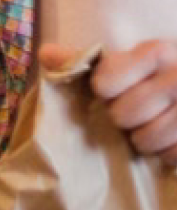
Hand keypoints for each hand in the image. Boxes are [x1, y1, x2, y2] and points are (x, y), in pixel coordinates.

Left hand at [39, 40, 176, 166]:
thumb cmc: (160, 76)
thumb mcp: (130, 61)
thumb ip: (86, 59)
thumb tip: (45, 53)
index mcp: (156, 52)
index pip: (105, 81)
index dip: (104, 90)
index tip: (112, 88)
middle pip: (121, 115)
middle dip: (124, 117)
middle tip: (136, 111)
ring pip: (145, 140)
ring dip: (144, 139)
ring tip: (152, 126)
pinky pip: (170, 157)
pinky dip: (166, 154)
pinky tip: (171, 139)